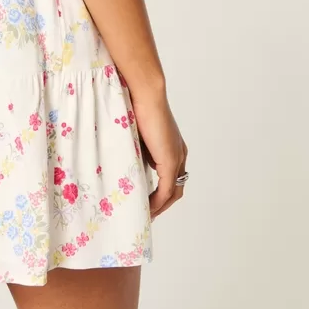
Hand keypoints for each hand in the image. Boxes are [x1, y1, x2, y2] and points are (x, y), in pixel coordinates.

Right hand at [132, 88, 187, 218]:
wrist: (145, 93)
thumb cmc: (138, 106)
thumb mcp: (138, 132)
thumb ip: (139, 148)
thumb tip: (128, 159)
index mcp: (174, 147)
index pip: (172, 176)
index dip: (161, 191)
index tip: (147, 200)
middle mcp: (180, 154)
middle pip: (176, 188)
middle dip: (163, 204)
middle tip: (147, 213)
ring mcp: (177, 158)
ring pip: (174, 192)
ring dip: (161, 206)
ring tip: (146, 215)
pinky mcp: (170, 160)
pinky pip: (167, 190)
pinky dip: (158, 202)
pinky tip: (148, 209)